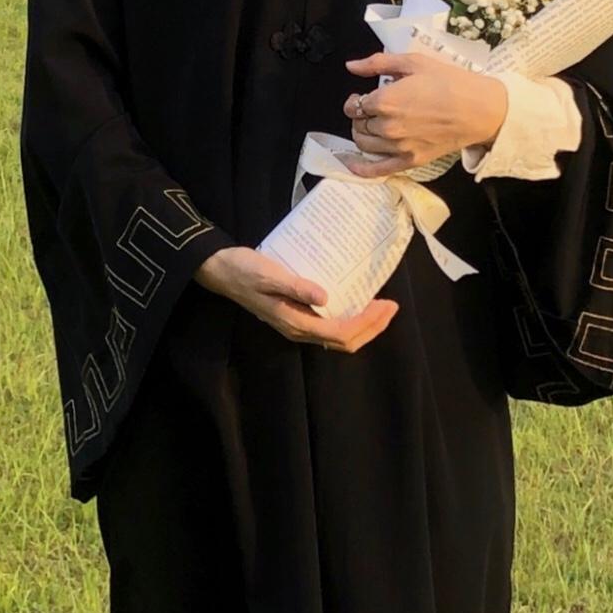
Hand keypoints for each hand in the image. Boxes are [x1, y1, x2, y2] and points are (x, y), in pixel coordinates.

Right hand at [197, 245, 397, 351]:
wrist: (221, 271)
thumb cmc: (245, 270)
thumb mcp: (270, 274)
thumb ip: (297, 286)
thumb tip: (326, 297)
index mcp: (295, 322)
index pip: (341, 333)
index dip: (367, 323)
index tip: (386, 304)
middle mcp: (298, 330)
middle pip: (344, 342)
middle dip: (372, 327)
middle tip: (391, 306)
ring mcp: (297, 325)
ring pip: (338, 337)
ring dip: (363, 326)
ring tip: (380, 307)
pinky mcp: (296, 316)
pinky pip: (329, 327)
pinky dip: (349, 319)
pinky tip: (355, 301)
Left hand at [341, 52, 507, 177]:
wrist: (479, 108)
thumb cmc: (450, 82)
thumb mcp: (414, 62)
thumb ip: (378, 63)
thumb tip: (351, 66)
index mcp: (385, 101)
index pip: (355, 105)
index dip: (356, 100)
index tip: (363, 97)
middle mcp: (387, 126)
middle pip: (359, 124)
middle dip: (361, 116)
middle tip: (372, 109)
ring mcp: (397, 146)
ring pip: (364, 144)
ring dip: (361, 134)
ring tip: (370, 126)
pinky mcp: (410, 161)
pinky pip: (377, 170)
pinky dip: (360, 168)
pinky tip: (350, 164)